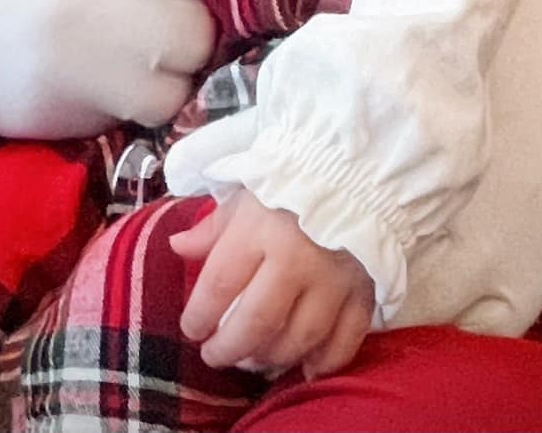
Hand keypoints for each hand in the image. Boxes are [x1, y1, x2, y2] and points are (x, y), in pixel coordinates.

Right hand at [0, 0, 213, 138]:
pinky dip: (112, 107)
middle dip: (176, 30)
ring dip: (155, 80)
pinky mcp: (66, 125)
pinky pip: (121, 120)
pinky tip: (75, 84)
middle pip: (197, 33)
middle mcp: (123, 9)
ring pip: (172, 92)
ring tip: (113, 61)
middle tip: (138, 20)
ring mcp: (98, 74)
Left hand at [170, 188, 373, 379]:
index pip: (220, 284)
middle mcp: (297, 259)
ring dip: (271, 357)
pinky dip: (324, 362)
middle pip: (258, 321)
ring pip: (299, 338)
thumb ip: (212, 228)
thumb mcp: (246, 196)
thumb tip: (177, 248)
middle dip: (230, 348)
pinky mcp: (364, 292)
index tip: (191, 329)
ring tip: (253, 359)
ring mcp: (334, 280)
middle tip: (215, 356)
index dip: (200, 315)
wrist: (356, 173)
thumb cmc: (291, 183)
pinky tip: (305, 367)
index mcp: (260, 229)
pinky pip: (344, 341)